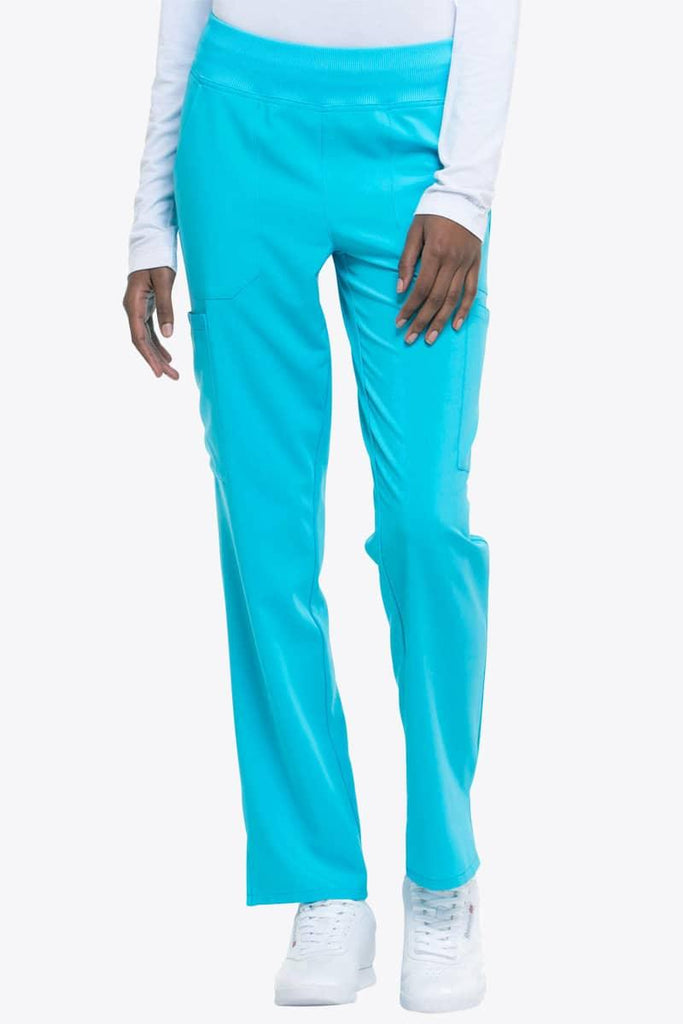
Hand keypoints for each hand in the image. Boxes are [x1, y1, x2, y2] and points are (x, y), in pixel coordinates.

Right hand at [123, 267, 179, 378]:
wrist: (151, 244)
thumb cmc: (157, 259)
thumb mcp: (164, 282)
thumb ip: (165, 308)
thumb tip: (168, 335)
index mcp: (133, 304)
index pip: (139, 337)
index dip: (149, 356)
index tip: (159, 372)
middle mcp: (132, 309)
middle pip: (142, 342)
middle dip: (156, 361)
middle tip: (173, 377)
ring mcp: (137, 309)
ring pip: (146, 338)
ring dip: (158, 355)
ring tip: (173, 372)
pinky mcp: (144, 307)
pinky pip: (149, 331)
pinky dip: (158, 344)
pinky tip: (168, 356)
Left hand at [396, 215, 480, 344]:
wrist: (464, 194)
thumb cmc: (434, 211)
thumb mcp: (415, 230)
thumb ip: (407, 260)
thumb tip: (400, 289)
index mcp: (436, 253)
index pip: (421, 289)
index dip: (409, 308)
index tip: (399, 323)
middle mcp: (453, 261)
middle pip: (436, 299)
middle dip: (422, 321)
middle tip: (410, 338)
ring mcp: (466, 264)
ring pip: (453, 299)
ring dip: (441, 321)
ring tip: (430, 338)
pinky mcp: (475, 264)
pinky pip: (471, 291)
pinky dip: (464, 309)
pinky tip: (455, 324)